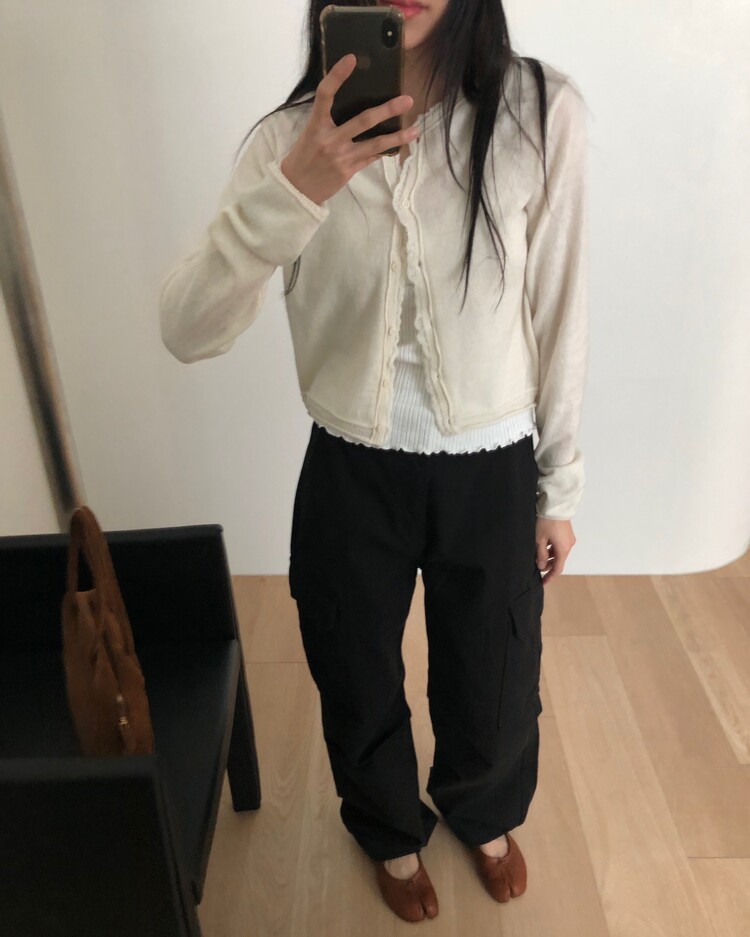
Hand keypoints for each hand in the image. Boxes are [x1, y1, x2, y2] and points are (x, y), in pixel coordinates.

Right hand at [280, 52, 419, 205]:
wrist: (297, 189)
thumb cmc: (304, 157)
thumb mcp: (310, 134)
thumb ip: (327, 120)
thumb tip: (352, 103)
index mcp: (316, 125)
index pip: (325, 95)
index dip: (337, 76)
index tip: (351, 59)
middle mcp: (330, 139)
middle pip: (363, 121)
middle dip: (387, 110)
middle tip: (407, 100)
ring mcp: (341, 157)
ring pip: (375, 144)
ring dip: (397, 136)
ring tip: (415, 130)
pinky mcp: (349, 171)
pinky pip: (371, 157)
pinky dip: (385, 150)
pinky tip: (400, 145)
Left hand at [535, 517, 575, 585]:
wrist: (555, 504)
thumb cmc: (546, 521)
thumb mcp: (539, 539)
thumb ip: (540, 554)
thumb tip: (541, 566)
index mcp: (563, 549)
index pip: (558, 568)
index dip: (550, 577)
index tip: (543, 582)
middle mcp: (569, 545)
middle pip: (558, 560)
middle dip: (548, 565)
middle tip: (536, 566)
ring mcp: (569, 539)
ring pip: (559, 553)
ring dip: (549, 556)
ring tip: (537, 554)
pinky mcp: (567, 533)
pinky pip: (560, 545)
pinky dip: (552, 549)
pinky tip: (543, 545)